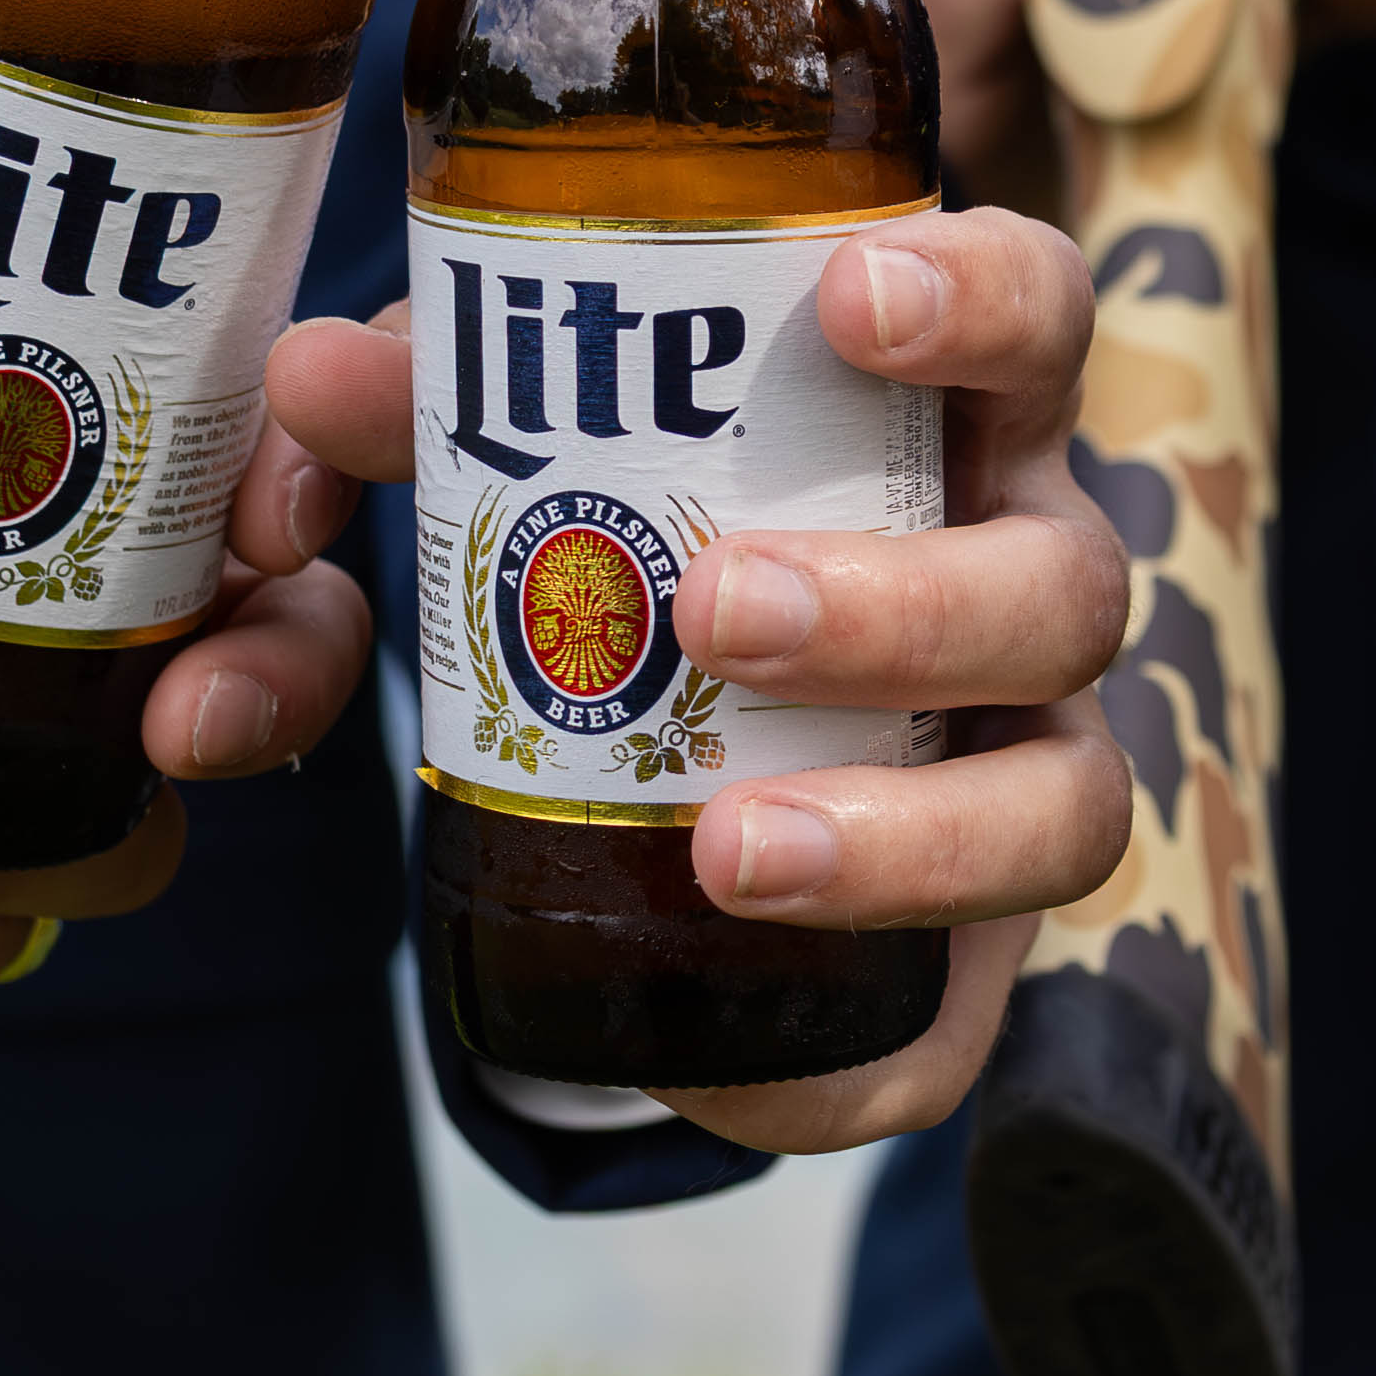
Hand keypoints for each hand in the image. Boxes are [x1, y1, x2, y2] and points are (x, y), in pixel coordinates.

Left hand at [271, 207, 1132, 1150]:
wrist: (682, 723)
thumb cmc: (646, 524)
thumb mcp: (531, 436)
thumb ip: (427, 406)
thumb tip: (310, 385)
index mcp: (952, 426)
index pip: (1041, 318)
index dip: (980, 297)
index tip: (848, 302)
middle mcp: (1028, 588)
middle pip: (1065, 590)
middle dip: (909, 607)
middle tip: (723, 613)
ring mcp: (1025, 768)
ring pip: (1065, 807)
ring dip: (909, 836)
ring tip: (729, 847)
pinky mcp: (974, 951)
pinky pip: (959, 1033)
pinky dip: (850, 1069)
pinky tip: (715, 1079)